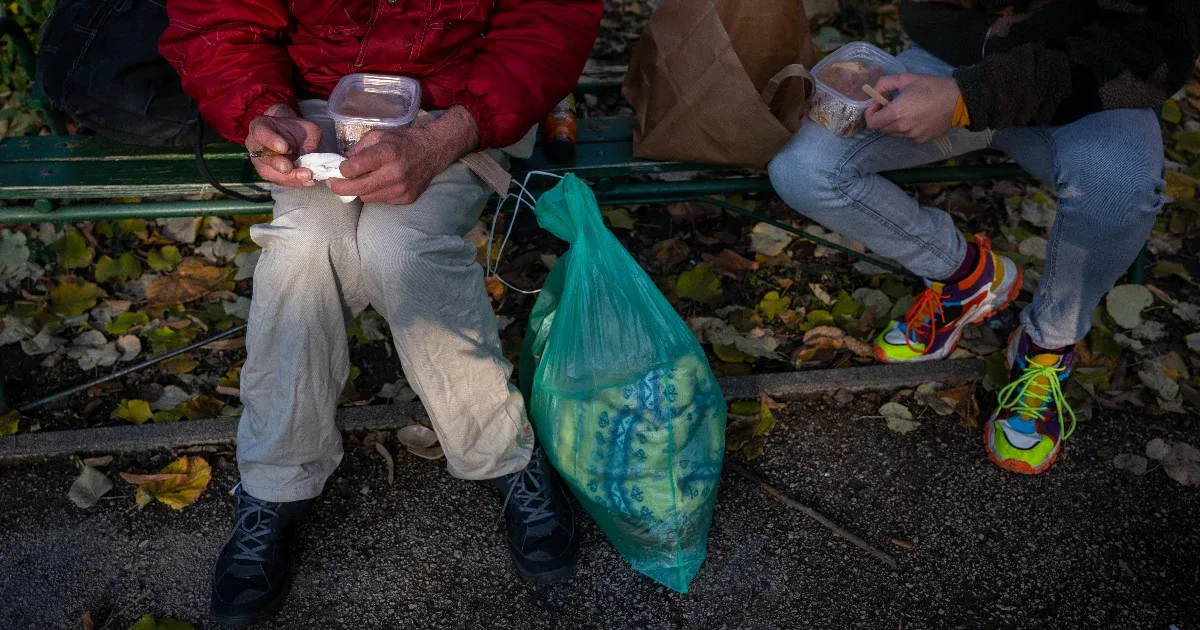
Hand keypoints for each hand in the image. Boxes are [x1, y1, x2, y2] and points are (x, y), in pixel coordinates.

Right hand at [246, 103, 322, 186]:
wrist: (292, 136)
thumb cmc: (297, 129)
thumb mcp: (306, 129)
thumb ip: (307, 142)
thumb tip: (309, 163)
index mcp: (259, 127)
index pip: (260, 133)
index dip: (271, 141)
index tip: (284, 147)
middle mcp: (256, 146)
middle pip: (264, 157)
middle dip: (278, 164)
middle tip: (289, 168)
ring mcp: (260, 162)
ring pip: (270, 173)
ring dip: (289, 177)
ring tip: (306, 177)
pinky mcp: (270, 174)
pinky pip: (279, 181)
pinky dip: (294, 182)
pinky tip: (307, 181)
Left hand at [329, 105, 479, 204]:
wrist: (432, 151)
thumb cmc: (403, 141)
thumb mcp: (379, 135)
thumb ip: (359, 148)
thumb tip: (343, 162)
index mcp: (387, 153)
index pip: (355, 167)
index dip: (343, 169)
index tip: (340, 168)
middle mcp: (395, 173)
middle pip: (358, 188)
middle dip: (340, 187)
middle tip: (333, 183)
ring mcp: (401, 189)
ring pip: (367, 197)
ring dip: (360, 190)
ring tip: (363, 180)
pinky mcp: (406, 199)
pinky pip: (381, 200)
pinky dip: (376, 193)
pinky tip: (381, 183)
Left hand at [864, 73, 960, 142]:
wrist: (958, 100)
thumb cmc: (932, 87)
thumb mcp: (906, 78)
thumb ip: (884, 83)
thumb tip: (873, 91)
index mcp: (896, 113)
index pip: (871, 123)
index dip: (870, 113)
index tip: (878, 104)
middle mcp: (902, 128)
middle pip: (881, 129)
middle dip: (881, 117)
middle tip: (891, 104)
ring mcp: (912, 135)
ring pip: (893, 133)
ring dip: (893, 123)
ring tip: (906, 110)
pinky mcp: (921, 139)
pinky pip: (907, 136)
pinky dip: (906, 128)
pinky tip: (917, 116)